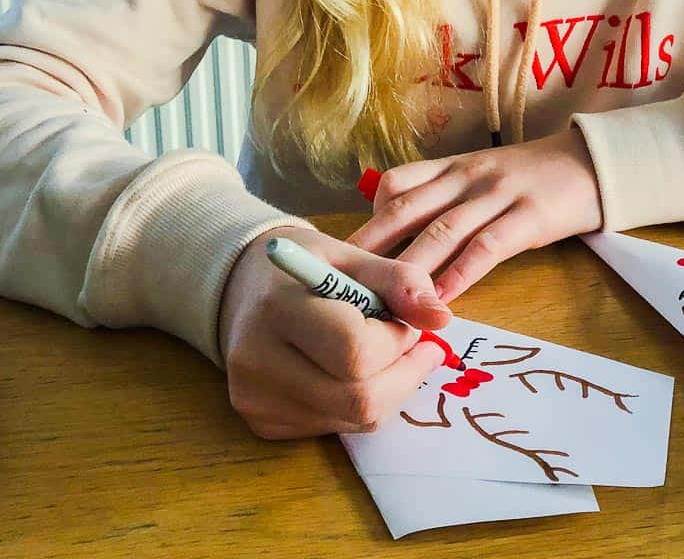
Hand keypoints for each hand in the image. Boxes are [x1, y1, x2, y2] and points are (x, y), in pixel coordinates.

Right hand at [218, 225, 451, 439]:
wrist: (241, 288)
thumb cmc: (304, 267)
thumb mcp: (351, 256)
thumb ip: (400, 282)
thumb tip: (442, 320)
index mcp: (278, 307)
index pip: (356, 350)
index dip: (396, 340)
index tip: (403, 320)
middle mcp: (258, 361)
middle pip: (359, 400)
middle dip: (403, 374)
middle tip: (414, 346)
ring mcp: (256, 399)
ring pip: (353, 420)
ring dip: (386, 389)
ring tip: (382, 353)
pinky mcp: (261, 422)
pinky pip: (334, 427)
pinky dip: (358, 403)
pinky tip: (348, 371)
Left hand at [345, 125, 603, 303]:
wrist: (592, 163)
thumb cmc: (531, 179)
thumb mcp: (481, 178)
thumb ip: (442, 200)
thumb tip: (398, 242)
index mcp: (451, 168)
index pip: (396, 184)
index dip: (368, 218)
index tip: (347, 255)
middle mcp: (467, 177)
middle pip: (407, 209)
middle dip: (370, 246)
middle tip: (340, 282)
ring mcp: (498, 194)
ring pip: (443, 230)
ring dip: (411, 267)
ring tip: (386, 300)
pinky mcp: (530, 215)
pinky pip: (488, 246)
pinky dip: (462, 272)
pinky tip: (444, 297)